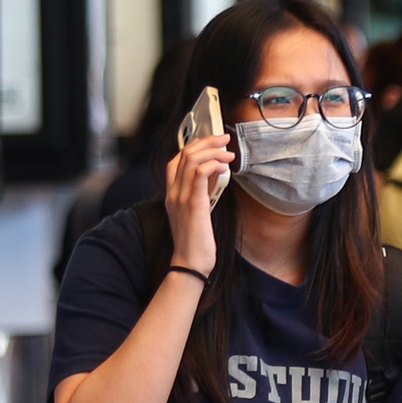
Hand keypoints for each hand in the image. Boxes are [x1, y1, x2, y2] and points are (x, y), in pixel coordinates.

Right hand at [164, 128, 231, 276]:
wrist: (190, 263)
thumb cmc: (197, 242)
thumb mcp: (198, 213)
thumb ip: (201, 194)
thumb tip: (215, 176)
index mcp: (172, 193)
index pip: (176, 159)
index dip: (194, 146)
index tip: (212, 142)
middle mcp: (173, 192)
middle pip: (184, 153)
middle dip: (207, 141)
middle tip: (225, 139)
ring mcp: (181, 196)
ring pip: (191, 159)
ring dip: (213, 151)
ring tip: (229, 152)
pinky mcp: (193, 204)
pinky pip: (198, 174)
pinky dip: (213, 164)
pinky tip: (225, 166)